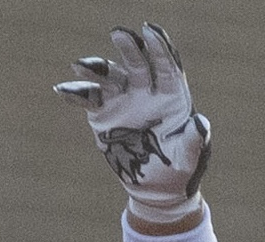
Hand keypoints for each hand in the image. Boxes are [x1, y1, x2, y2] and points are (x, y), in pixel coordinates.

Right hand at [53, 24, 211, 222]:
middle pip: (137, 64)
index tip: (150, 31)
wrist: (156, 188)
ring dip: (96, 67)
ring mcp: (123, 99)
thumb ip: (195, 139)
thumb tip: (200, 122)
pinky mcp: (103, 112)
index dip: (160, 47)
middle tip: (119, 34)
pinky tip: (64, 91)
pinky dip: (76, 93)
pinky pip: (87, 97)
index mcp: (172, 97)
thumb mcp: (190, 157)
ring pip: (109, 76)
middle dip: (129, 48)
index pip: (167, 67)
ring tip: (81, 65)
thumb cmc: (179, 169)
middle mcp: (146, 91)